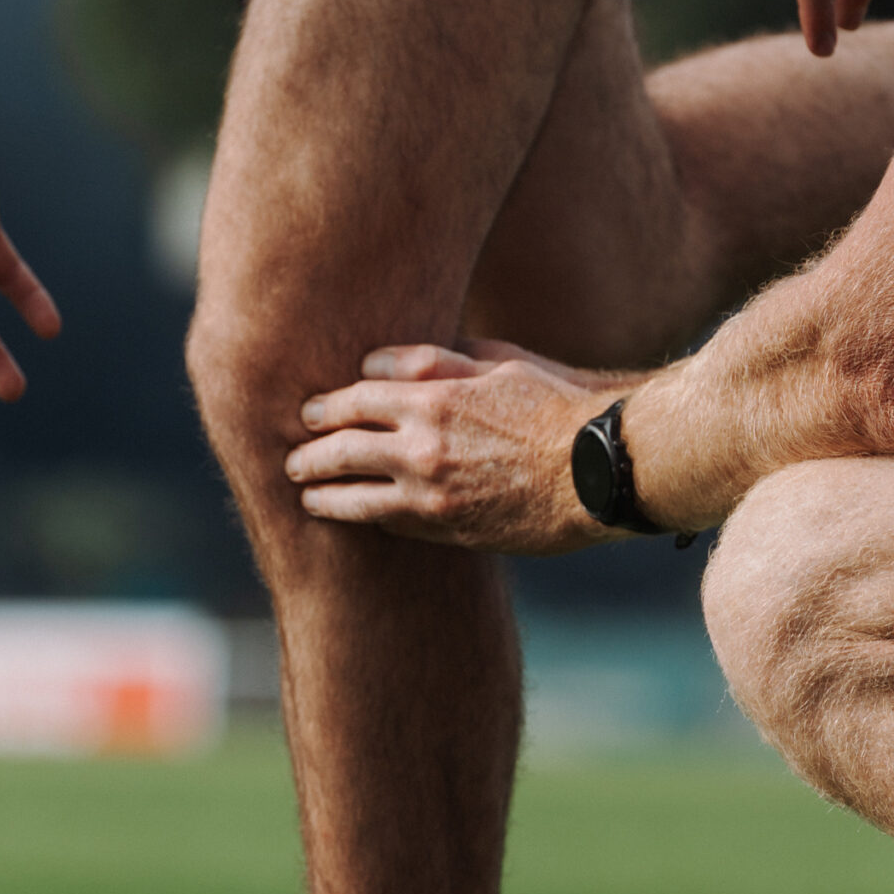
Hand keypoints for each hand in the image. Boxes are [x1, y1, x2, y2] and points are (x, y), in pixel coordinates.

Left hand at [284, 341, 609, 554]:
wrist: (600, 469)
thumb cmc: (557, 404)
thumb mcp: (497, 363)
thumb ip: (435, 360)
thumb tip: (380, 363)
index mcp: (431, 400)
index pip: (353, 401)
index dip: (325, 408)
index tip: (310, 414)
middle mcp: (422, 451)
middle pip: (341, 452)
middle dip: (309, 455)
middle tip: (293, 459)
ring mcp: (433, 498)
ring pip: (355, 499)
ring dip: (324, 497)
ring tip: (307, 497)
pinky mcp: (451, 532)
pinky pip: (394, 526)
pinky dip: (368, 519)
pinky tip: (358, 517)